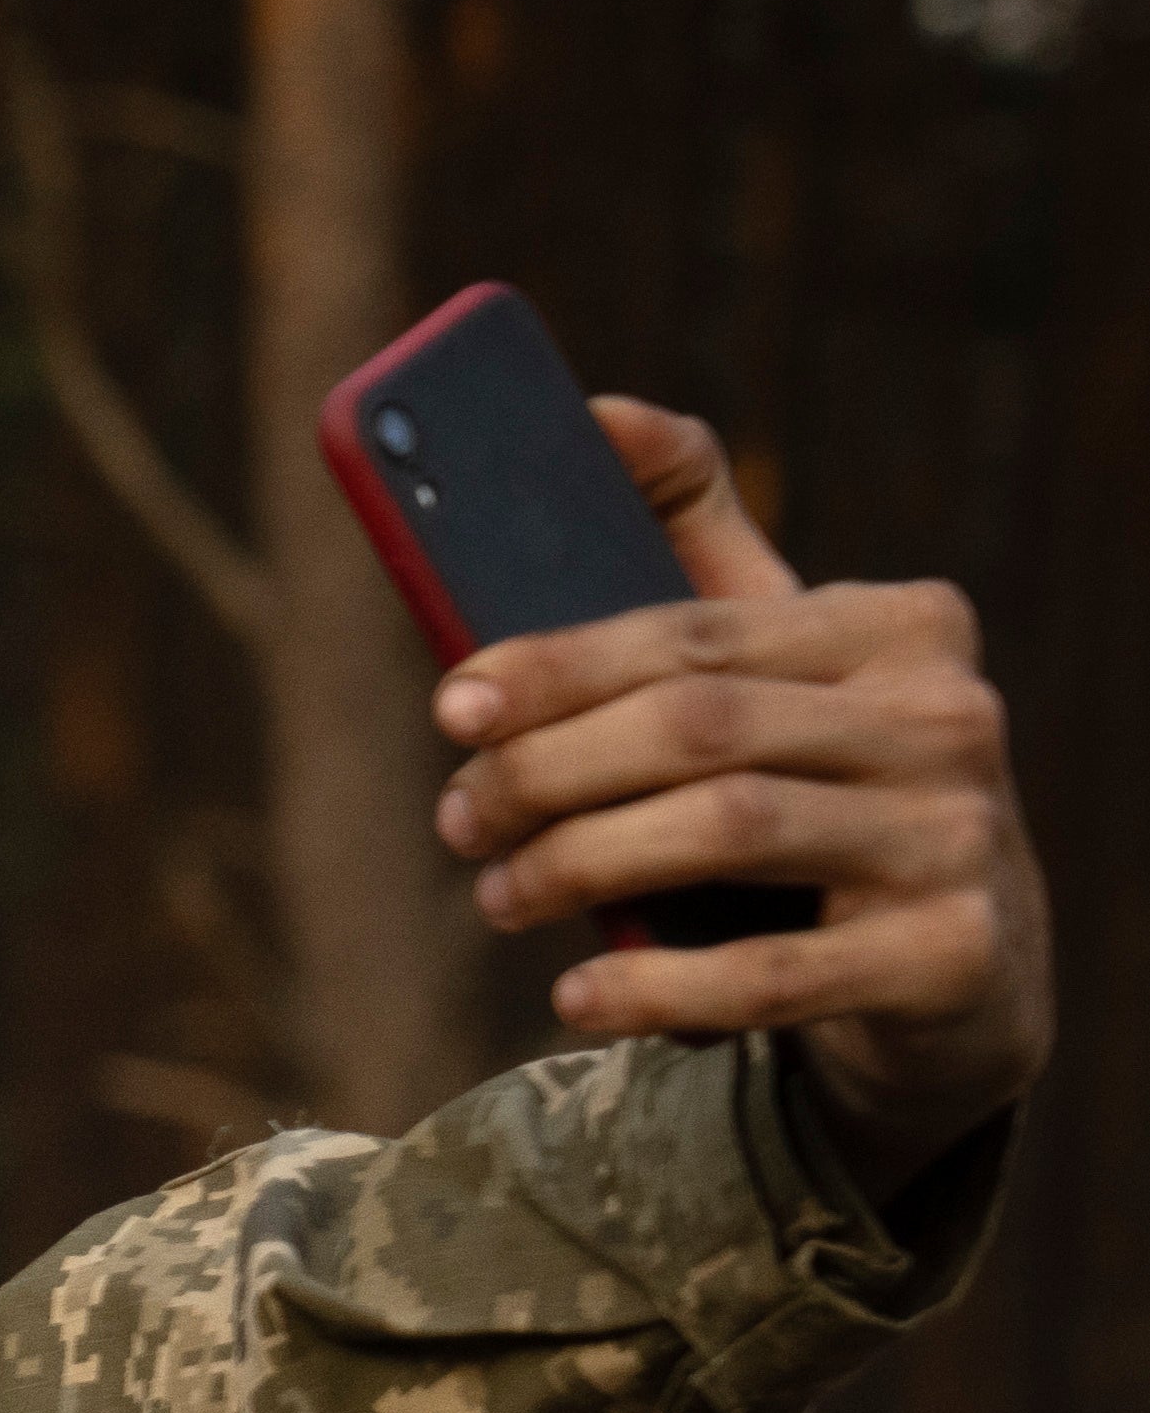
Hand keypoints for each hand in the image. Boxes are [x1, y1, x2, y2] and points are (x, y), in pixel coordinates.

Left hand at [428, 396, 1047, 1194]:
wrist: (958, 974)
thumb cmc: (825, 793)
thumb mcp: (783, 669)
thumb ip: (697, 548)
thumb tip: (600, 413)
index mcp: (899, 626)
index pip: (695, 633)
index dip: (557, 666)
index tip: (451, 703)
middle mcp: (946, 718)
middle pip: (697, 727)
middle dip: (546, 772)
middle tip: (458, 820)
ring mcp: (960, 838)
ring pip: (726, 832)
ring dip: (578, 868)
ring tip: (498, 896)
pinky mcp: (952, 956)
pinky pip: (772, 973)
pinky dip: (655, 988)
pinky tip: (575, 999)